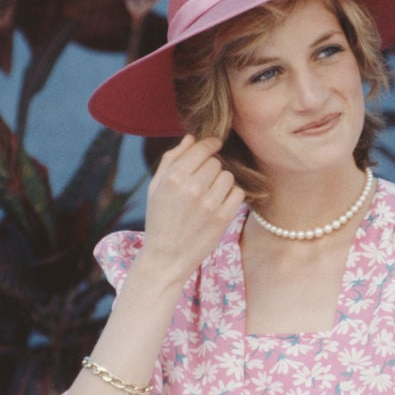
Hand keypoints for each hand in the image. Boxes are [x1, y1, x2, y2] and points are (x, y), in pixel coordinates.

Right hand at [139, 135, 244, 282]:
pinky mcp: (224, 217)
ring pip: (228, 176)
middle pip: (216, 162)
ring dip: (221, 182)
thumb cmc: (160, 218)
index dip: (210, 145)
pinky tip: (218, 205)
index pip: (202, 148)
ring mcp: (210, 203)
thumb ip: (172, 159)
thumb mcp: (156, 186)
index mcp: (174, 177)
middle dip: (211, 168)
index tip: (215, 145)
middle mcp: (192, 188)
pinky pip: (238, 192)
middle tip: (202, 183)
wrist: (166, 257)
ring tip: (208, 196)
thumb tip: (191, 137)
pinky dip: (231, 196)